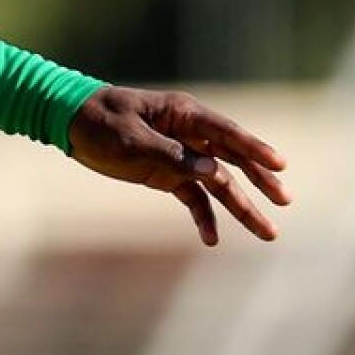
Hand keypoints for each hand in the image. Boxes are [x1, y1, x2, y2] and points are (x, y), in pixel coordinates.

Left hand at [66, 85, 290, 246]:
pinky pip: (193, 198)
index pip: (227, 133)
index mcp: (184, 115)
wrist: (69, 123)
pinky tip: (212, 239)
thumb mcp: (130, 138)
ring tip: (267, 233)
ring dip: (241, 207)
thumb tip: (213, 170)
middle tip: (285, 201)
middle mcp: (190, 135)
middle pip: (233, 160)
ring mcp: (181, 156)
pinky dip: (203, 217)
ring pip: (219, 184)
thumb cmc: (99, 121)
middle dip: (260, 181)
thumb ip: (171, 154)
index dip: (254, 149)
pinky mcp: (167, 175)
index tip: (280, 165)